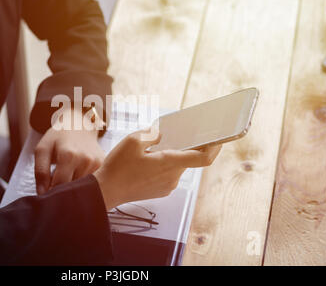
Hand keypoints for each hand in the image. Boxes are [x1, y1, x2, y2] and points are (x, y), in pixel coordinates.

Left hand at [34, 109, 104, 193]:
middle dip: (64, 193)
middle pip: (73, 189)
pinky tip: (78, 173)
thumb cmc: (58, 137)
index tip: (48, 194)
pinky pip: (92, 183)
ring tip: (68, 177)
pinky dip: (85, 183)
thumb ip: (40, 172)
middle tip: (57, 187)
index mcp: (68, 156)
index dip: (52, 194)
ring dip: (75, 188)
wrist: (79, 123)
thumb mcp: (42, 149)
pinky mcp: (103, 165)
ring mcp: (97, 163)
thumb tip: (42, 194)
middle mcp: (85, 160)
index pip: (59, 186)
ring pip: (83, 188)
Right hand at [94, 128, 221, 209]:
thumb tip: (161, 134)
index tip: (220, 137)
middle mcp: (173, 177)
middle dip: (182, 146)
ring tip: (151, 148)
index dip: (215, 147)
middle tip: (173, 133)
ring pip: (176, 166)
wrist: (105, 192)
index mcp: (170, 163)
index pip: (203, 158)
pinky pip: (167, 174)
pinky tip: (147, 160)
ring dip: (169, 155)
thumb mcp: (133, 140)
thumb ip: (152, 134)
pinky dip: (162, 164)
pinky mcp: (159, 191)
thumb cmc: (118, 167)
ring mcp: (166, 186)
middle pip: (187, 158)